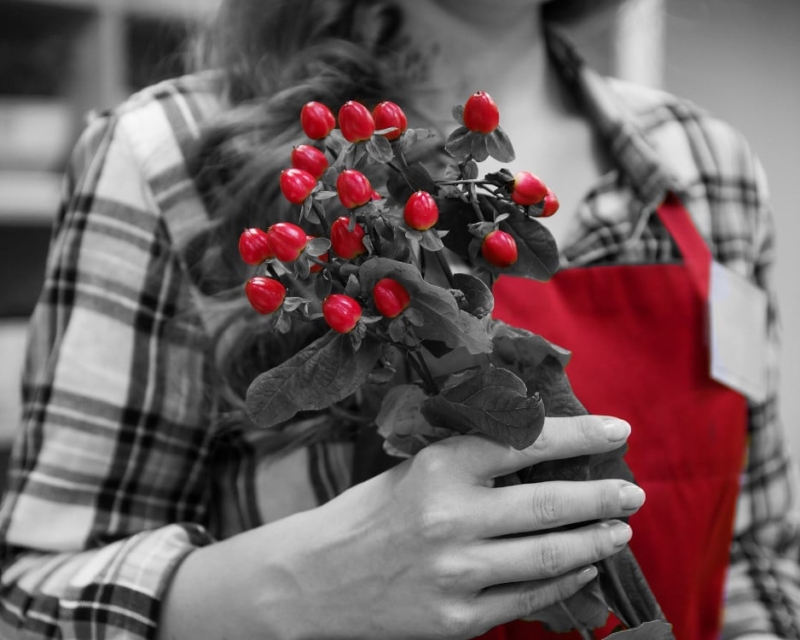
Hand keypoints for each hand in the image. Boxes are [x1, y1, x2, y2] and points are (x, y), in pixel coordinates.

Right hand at [158, 415, 642, 639]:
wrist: (317, 581)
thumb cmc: (370, 514)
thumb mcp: (414, 469)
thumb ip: (472, 459)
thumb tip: (544, 449)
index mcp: (439, 468)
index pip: (526, 443)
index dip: (580, 435)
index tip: (617, 431)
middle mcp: (451, 518)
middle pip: (551, 504)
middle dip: (603, 495)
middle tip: (634, 489)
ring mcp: (457, 572)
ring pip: (550, 556)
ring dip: (595, 540)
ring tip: (620, 528)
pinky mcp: (458, 618)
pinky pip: (529, 600)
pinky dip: (566, 581)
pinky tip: (583, 568)